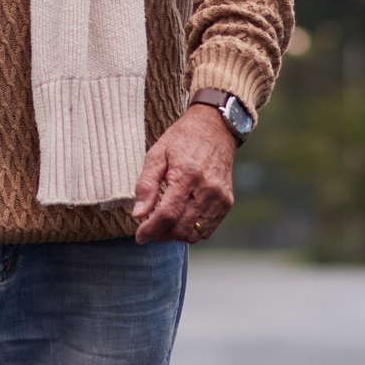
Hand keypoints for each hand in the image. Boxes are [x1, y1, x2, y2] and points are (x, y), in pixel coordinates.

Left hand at [132, 105, 236, 243]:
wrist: (215, 128)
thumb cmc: (181, 139)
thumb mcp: (156, 154)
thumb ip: (146, 185)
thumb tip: (138, 214)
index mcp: (186, 175)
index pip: (168, 214)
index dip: (151, 230)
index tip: (139, 236)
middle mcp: (206, 189)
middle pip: (181, 229)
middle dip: (161, 234)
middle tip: (149, 228)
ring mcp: (219, 198)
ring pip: (195, 234)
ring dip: (176, 235)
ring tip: (163, 224)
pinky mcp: (227, 202)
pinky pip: (207, 229)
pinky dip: (191, 231)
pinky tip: (180, 219)